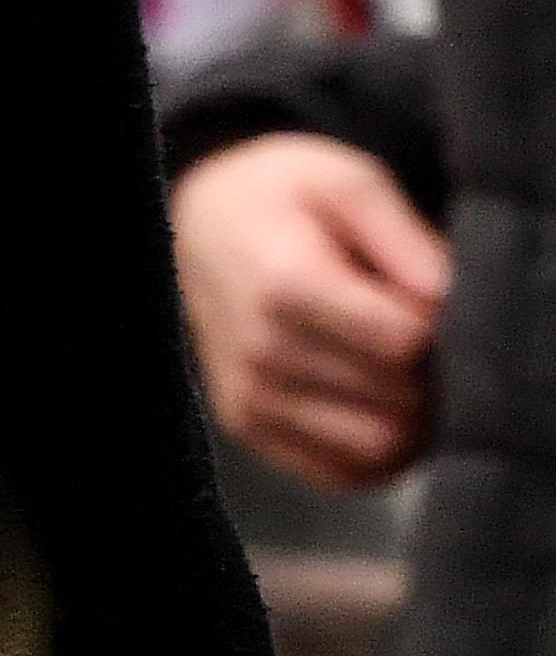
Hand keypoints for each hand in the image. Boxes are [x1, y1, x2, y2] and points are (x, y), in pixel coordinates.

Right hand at [172, 131, 449, 491]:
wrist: (203, 220)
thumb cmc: (285, 196)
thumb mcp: (350, 182)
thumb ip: (408, 238)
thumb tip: (453, 300)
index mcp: (284, 283)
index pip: (405, 343)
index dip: (439, 324)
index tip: (425, 297)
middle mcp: (260, 351)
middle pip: (399, 399)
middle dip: (429, 372)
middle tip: (417, 332)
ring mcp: (250, 396)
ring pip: (379, 444)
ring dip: (410, 416)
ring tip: (398, 367)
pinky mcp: (248, 425)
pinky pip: (344, 473)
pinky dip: (377, 450)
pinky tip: (374, 401)